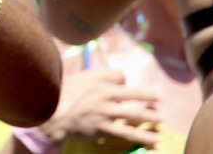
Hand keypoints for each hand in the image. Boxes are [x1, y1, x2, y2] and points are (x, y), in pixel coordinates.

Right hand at [39, 69, 160, 148]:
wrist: (52, 112)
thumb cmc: (62, 92)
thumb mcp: (76, 77)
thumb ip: (92, 74)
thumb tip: (104, 72)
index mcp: (99, 81)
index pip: (120, 75)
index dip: (122, 80)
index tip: (126, 87)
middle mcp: (106, 95)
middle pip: (134, 95)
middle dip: (149, 99)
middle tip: (160, 103)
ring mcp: (106, 112)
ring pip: (134, 115)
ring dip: (150, 119)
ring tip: (160, 122)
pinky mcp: (103, 128)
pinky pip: (126, 133)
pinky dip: (141, 137)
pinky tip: (153, 141)